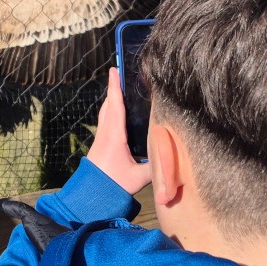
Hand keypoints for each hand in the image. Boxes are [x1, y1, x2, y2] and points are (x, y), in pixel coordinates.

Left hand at [86, 67, 151, 194]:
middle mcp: (106, 133)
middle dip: (115, 88)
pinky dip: (112, 110)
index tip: (114, 70)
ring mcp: (101, 137)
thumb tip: (175, 159)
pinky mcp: (100, 143)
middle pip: (109, 104)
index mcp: (114, 136)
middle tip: (122, 72)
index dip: (116, 88)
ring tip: (122, 88)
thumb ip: (157, 168)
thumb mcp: (139, 177)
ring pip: (106, 112)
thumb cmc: (113, 185)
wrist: (90, 195)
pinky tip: (119, 111)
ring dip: (113, 99)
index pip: (116, 106)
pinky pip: (106, 120)